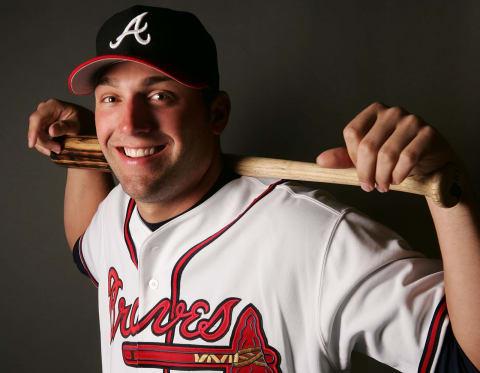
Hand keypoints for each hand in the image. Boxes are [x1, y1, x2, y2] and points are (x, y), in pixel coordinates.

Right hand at [28, 98, 94, 155]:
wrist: (87, 124)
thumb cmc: (84, 122)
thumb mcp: (77, 125)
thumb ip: (64, 127)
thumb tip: (50, 131)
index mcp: (53, 106)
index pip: (37, 118)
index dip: (33, 131)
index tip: (32, 144)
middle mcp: (45, 109)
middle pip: (35, 127)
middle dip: (44, 141)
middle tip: (58, 149)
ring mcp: (43, 117)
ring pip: (36, 134)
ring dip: (45, 144)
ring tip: (59, 149)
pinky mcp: (43, 125)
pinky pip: (39, 136)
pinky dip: (45, 145)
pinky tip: (54, 149)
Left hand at [316, 102, 456, 191]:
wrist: (432, 164)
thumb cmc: (396, 158)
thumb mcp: (368, 157)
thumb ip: (344, 158)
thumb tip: (320, 161)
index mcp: (374, 111)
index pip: (352, 132)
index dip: (352, 157)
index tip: (360, 171)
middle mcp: (392, 112)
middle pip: (367, 145)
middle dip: (366, 172)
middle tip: (369, 187)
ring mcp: (412, 120)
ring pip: (387, 154)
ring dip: (382, 177)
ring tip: (383, 186)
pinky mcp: (428, 133)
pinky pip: (407, 158)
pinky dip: (398, 174)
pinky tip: (397, 180)